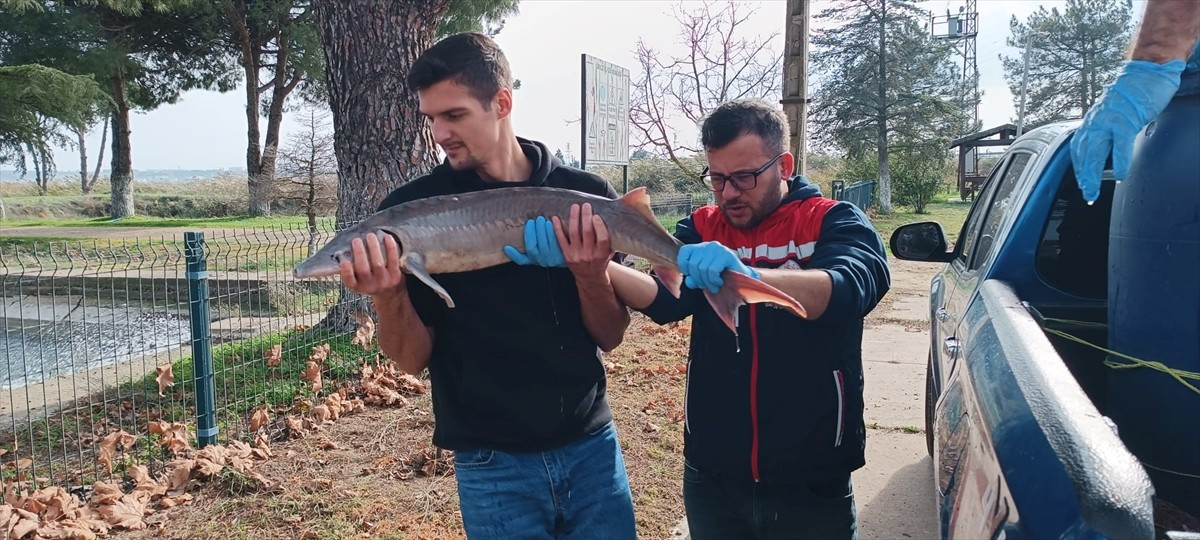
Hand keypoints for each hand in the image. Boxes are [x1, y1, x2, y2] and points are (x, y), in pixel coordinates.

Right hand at [339, 232, 404, 295]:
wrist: (389, 292)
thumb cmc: (369, 280)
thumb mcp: (357, 280)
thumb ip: (350, 268)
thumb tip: (340, 250)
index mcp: (357, 287)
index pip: (349, 281)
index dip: (346, 272)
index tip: (344, 261)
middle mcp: (370, 286)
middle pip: (363, 270)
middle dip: (359, 253)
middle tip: (356, 240)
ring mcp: (384, 282)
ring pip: (378, 264)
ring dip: (373, 248)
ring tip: (370, 236)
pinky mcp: (396, 276)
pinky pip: (393, 260)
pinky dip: (390, 248)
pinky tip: (387, 237)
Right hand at [505, 216, 566, 267]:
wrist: (575, 258)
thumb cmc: (554, 250)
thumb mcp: (540, 251)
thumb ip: (532, 244)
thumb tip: (518, 234)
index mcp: (535, 260)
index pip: (521, 260)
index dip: (513, 255)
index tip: (507, 247)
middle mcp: (542, 260)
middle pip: (532, 247)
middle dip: (531, 232)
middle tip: (532, 221)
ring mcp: (552, 258)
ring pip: (544, 244)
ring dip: (541, 230)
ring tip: (541, 220)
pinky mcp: (562, 253)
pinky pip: (556, 241)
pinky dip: (552, 231)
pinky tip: (552, 223)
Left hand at [552, 203, 612, 281]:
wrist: (590, 278)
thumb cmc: (601, 261)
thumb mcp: (609, 252)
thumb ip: (609, 238)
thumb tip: (610, 217)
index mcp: (602, 253)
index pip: (602, 238)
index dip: (599, 226)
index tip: (596, 215)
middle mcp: (589, 255)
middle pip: (587, 232)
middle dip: (586, 217)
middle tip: (586, 205)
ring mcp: (577, 255)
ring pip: (574, 233)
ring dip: (574, 218)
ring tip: (575, 207)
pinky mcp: (567, 255)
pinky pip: (561, 239)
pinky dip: (557, 228)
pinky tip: (556, 218)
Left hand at [677, 241, 759, 293]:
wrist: (743, 279)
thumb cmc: (722, 278)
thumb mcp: (704, 279)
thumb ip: (694, 279)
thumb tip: (689, 281)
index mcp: (701, 247)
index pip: (684, 253)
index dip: (685, 267)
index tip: (693, 276)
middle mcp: (708, 245)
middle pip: (693, 264)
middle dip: (699, 279)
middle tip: (707, 285)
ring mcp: (718, 248)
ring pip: (702, 268)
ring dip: (708, 282)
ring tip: (715, 285)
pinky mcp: (726, 254)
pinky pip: (712, 270)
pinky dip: (714, 280)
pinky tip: (720, 281)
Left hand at [1070, 59, 1184, 202]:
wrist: (1148, 71)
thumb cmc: (1136, 92)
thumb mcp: (1116, 113)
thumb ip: (1109, 129)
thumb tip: (1109, 146)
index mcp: (1093, 120)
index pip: (1079, 148)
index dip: (1079, 167)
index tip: (1082, 183)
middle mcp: (1095, 121)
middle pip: (1083, 154)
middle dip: (1083, 177)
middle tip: (1087, 195)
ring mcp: (1109, 121)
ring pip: (1094, 152)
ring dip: (1092, 175)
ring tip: (1093, 192)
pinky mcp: (1126, 120)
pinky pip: (1119, 145)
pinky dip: (1118, 162)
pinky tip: (1120, 175)